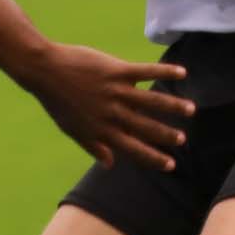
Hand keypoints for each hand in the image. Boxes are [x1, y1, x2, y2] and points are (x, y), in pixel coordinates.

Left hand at [26, 43, 194, 171]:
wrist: (44, 71)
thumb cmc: (57, 101)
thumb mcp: (72, 129)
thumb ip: (93, 146)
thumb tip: (110, 164)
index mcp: (102, 130)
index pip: (132, 148)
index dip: (153, 158)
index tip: (170, 165)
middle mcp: (111, 113)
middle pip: (145, 127)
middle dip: (166, 135)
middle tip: (183, 140)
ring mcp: (115, 91)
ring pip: (151, 101)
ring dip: (173, 106)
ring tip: (191, 110)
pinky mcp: (116, 70)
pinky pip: (145, 71)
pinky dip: (165, 71)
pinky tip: (182, 72)